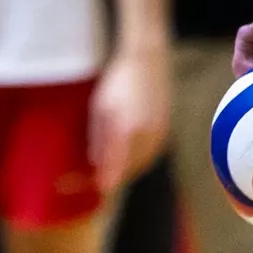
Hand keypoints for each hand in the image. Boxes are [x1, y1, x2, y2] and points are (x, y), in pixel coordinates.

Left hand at [88, 47, 168, 192]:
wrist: (147, 64)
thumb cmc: (118, 82)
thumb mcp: (100, 108)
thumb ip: (99, 138)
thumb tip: (95, 164)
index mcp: (127, 130)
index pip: (113, 167)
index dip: (100, 180)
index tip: (90, 188)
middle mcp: (145, 137)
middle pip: (127, 171)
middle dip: (110, 178)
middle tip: (89, 181)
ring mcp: (158, 137)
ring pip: (139, 167)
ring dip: (122, 172)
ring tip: (104, 171)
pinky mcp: (164, 135)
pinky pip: (147, 157)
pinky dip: (134, 163)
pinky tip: (123, 159)